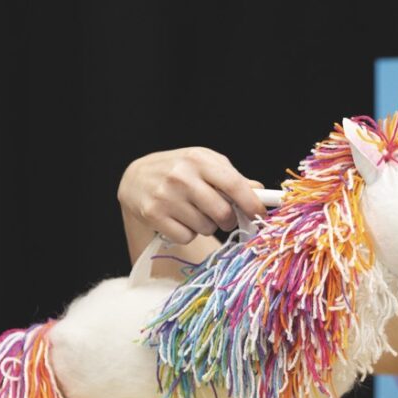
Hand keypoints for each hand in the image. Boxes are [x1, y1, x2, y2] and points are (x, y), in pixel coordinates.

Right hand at [118, 147, 266, 244]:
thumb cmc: (180, 170)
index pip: (232, 184)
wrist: (136, 178)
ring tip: (194, 212)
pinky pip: (186, 237)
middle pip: (222, 212)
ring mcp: (165, 196)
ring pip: (206, 228)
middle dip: (229, 220)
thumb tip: (260, 191)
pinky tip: (179, 219)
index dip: (250, 202)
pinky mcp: (153, 215)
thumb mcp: (205, 164)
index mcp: (198, 160)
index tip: (260, 214)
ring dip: (206, 226)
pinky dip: (188, 233)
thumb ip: (232, 177)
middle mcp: (181, 177)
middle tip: (224, 217)